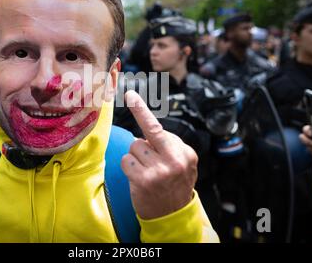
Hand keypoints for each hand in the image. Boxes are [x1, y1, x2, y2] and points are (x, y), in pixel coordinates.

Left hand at [121, 90, 197, 219]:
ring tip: (147, 172)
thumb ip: (170, 145)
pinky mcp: (143, 181)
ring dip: (137, 158)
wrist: (172, 216)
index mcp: (185, 153)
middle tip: (147, 159)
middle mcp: (174, 161)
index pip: (158, 128)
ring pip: (133, 148)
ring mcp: (158, 171)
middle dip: (141, 145)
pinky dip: (130, 168)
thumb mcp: (184, 164)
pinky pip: (126, 161)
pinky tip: (139, 179)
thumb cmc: (174, 185)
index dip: (141, 111)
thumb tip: (146, 132)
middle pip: (143, 138)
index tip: (130, 95)